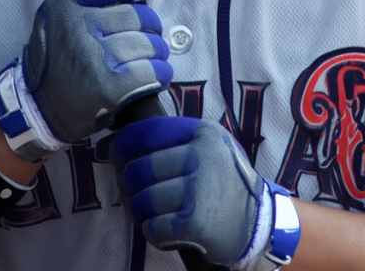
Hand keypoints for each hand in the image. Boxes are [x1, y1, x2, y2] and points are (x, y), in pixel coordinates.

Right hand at [0, 0, 171, 155]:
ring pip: (149, 45)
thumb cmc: (60, 55)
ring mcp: (91, 58)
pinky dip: (160, 74)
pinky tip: (153, 76)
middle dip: (149, 28)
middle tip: (143, 40)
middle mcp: (77, 27)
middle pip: (140, 16)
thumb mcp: (69, 14)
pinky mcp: (106, 88)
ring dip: (156, 53)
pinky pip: (151, 72)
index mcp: (67, 4)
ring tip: (148, 60)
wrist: (35, 107)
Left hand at [111, 117, 277, 268]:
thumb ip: (166, 142)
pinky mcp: (195, 222)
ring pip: (141, 200)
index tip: (112, 155)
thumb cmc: (222, 182)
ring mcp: (199, 189)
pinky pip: (152, 227)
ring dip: (139, 212)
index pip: (146, 132)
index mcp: (202, 132)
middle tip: (134, 194)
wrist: (259, 223)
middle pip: (138, 168)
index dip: (122, 145)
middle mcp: (201, 156)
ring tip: (152, 214)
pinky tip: (165, 231)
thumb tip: (106, 147)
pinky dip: (152, 233)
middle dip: (128, 185)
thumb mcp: (206, 148)